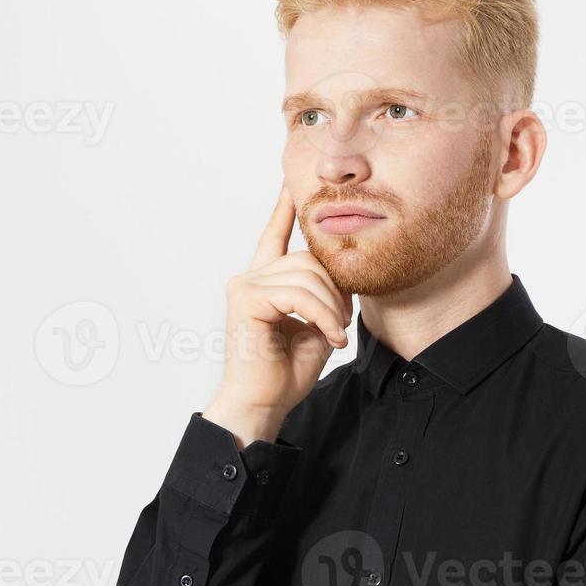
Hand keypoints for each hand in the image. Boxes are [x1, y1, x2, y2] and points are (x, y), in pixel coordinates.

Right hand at [202, 183, 352, 447]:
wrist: (262, 404)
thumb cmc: (285, 373)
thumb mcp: (315, 326)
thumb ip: (322, 296)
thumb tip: (341, 273)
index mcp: (264, 282)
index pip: (275, 235)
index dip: (285, 208)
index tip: (291, 181)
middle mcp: (250, 278)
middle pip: (309, 259)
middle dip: (336, 290)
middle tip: (341, 324)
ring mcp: (244, 286)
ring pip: (308, 276)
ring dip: (331, 308)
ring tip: (335, 335)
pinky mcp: (245, 299)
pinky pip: (299, 294)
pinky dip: (322, 316)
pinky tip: (330, 339)